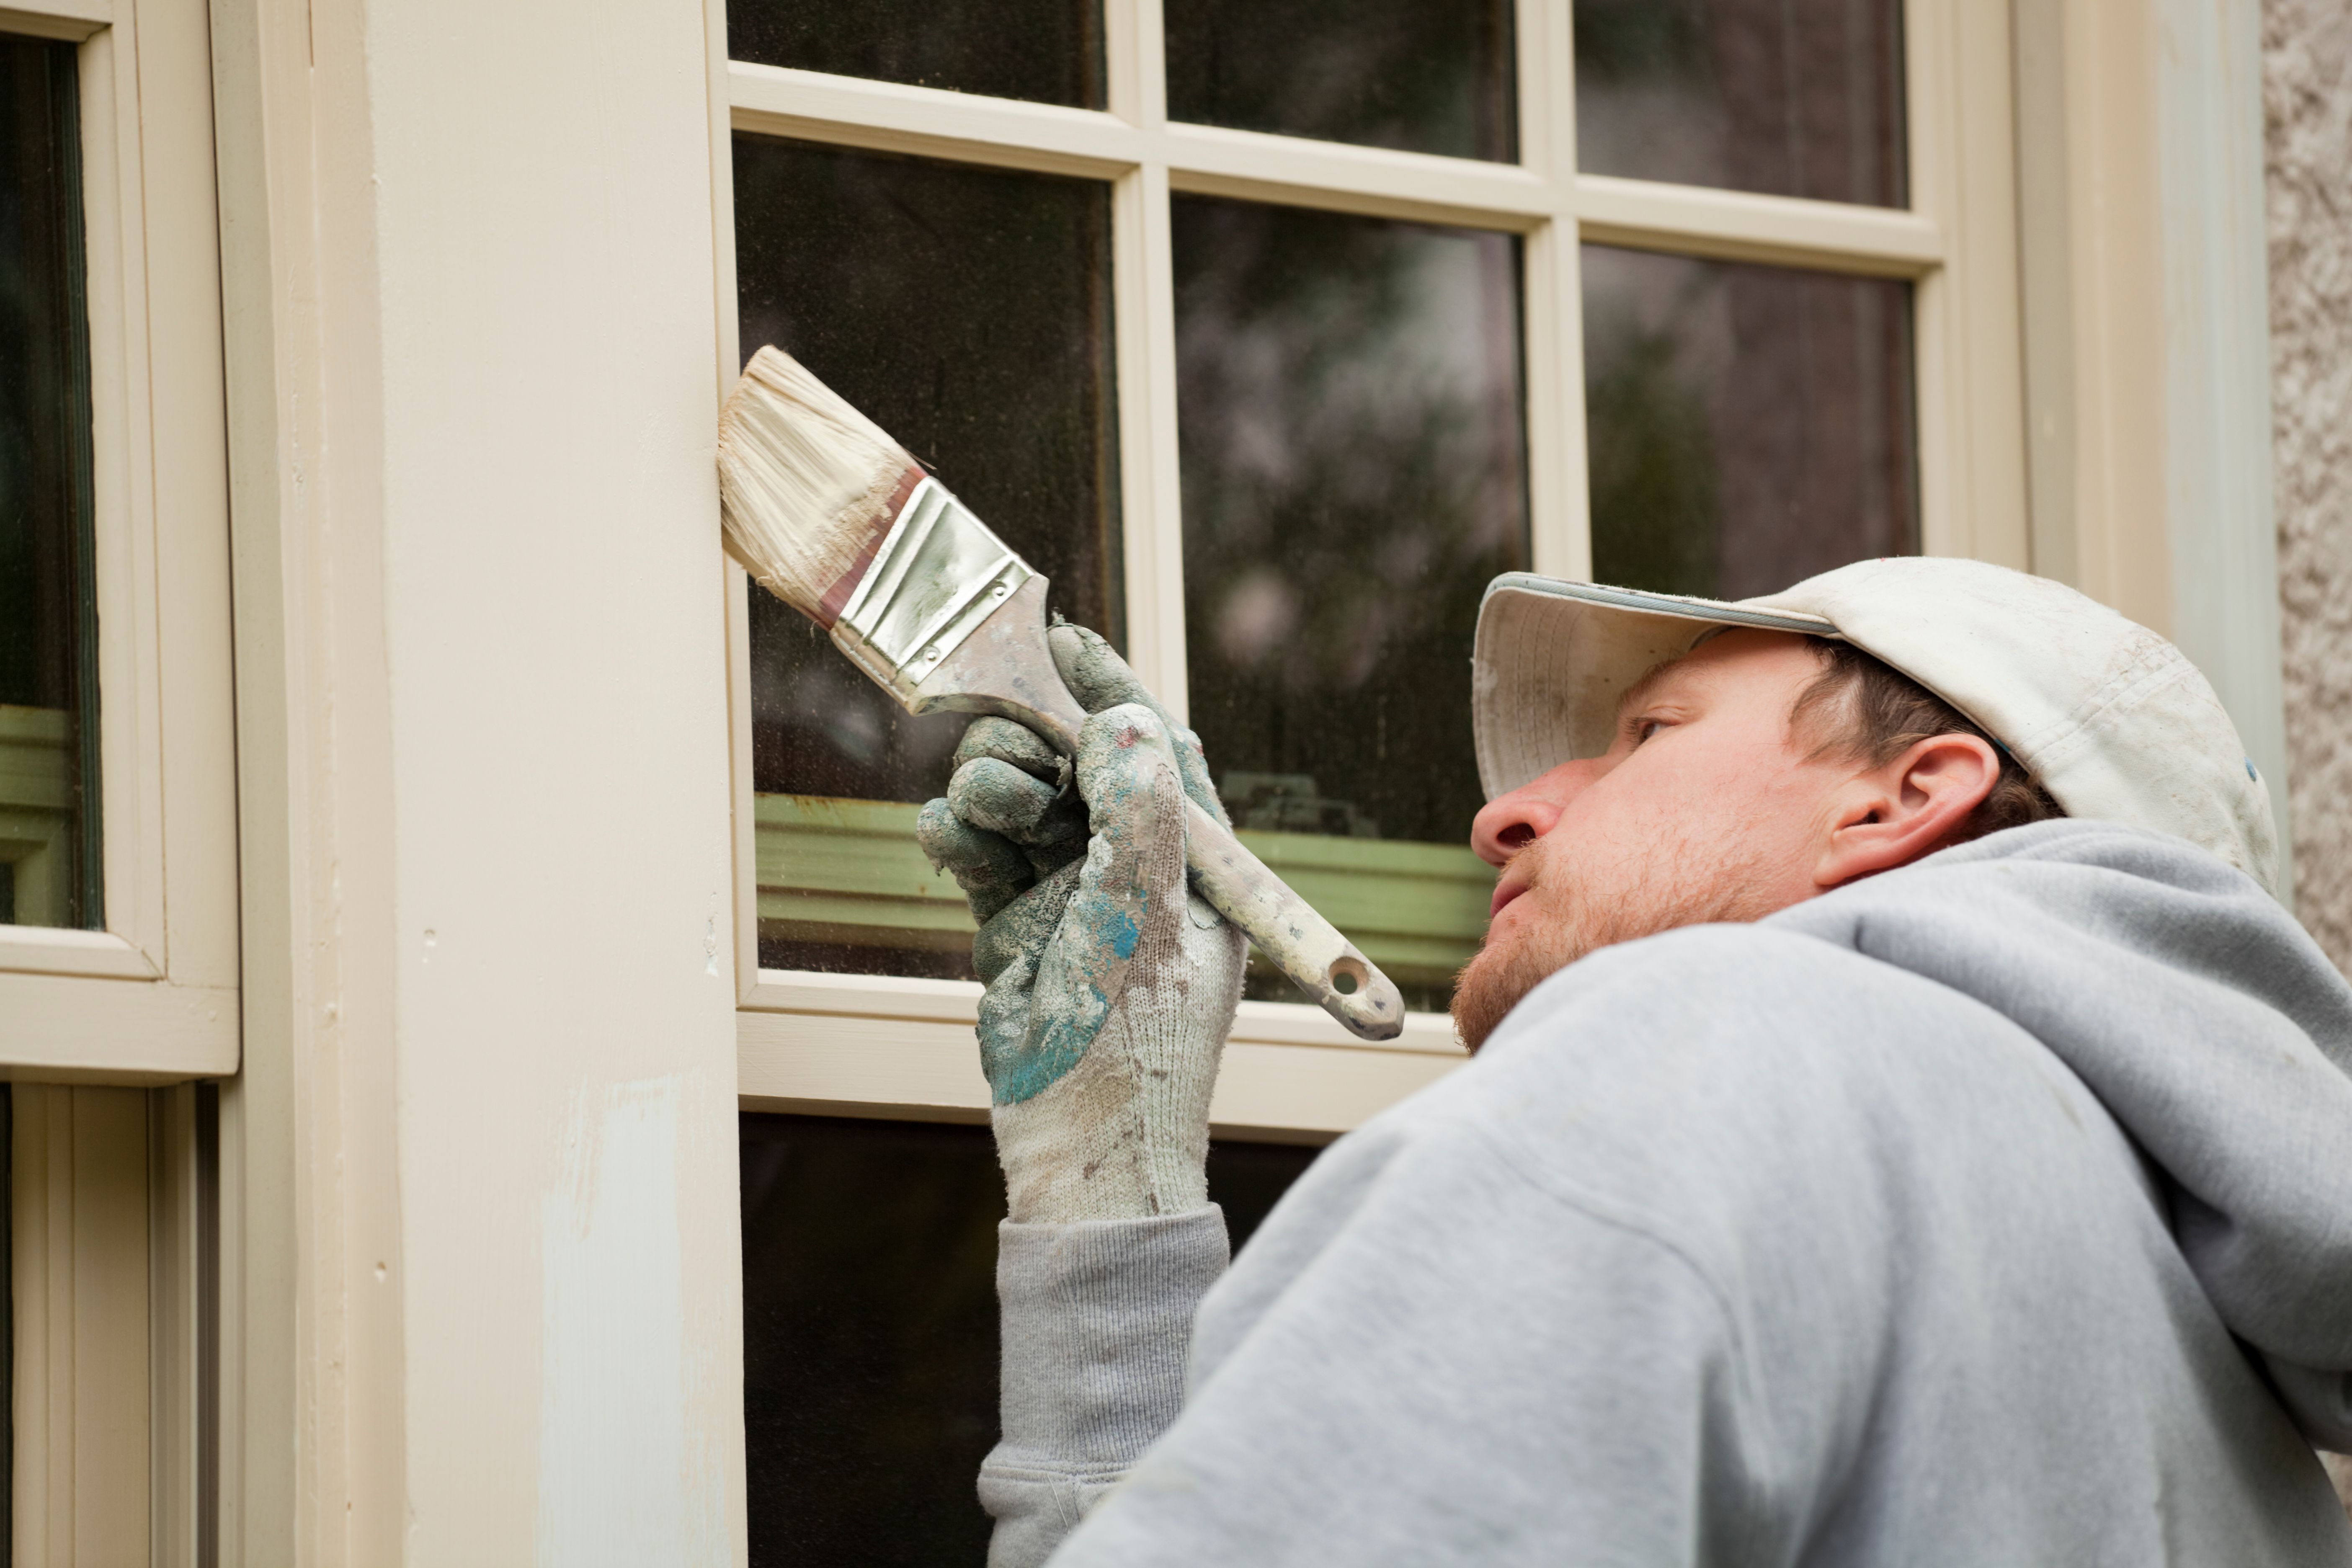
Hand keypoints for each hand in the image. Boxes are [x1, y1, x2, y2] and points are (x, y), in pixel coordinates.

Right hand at [918, 624, 1246, 1223]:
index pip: (1157, 750)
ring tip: (975, 812)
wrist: (1081, 1149)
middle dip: (1033, 744)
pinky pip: (979, 851)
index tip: (1065, 642)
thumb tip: (1122, 719)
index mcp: (1193, 863)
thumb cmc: (1136, 1045)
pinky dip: (956, 835)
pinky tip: (945, 839)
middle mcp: (1134, 868)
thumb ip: (1138, 809)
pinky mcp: (1012, 923)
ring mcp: (1070, 895)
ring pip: (1020, 799)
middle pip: (1074, 763)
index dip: (1114, 692)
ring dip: (989, 789)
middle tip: (1003, 752)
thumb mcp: (1148, 915)